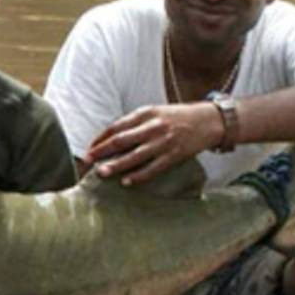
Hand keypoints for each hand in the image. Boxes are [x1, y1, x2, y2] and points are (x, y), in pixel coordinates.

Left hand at [82, 103, 220, 185]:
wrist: (208, 121)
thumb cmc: (176, 117)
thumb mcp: (154, 112)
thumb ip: (134, 123)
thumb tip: (110, 138)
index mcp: (145, 113)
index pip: (116, 126)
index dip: (100, 138)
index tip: (89, 148)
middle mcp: (153, 127)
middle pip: (121, 140)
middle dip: (101, 151)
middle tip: (87, 161)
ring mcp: (164, 142)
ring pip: (135, 156)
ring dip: (116, 165)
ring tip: (101, 172)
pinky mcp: (175, 155)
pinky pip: (153, 168)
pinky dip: (139, 176)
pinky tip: (126, 182)